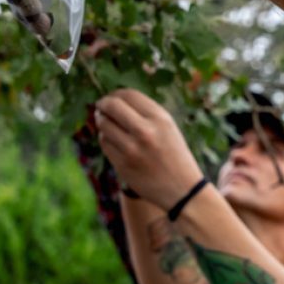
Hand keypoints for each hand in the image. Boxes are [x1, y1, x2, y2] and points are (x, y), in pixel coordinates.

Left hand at [93, 89, 205, 210]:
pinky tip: (112, 140)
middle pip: (112, 106)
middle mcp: (145, 131)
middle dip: (102, 104)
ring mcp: (132, 149)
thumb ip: (144, 112)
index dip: (115, 93)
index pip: (128, 95)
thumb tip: (114, 100)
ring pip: (104, 125)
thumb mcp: (167, 127)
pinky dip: (105, 139)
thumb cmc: (174, 154)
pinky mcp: (123, 165)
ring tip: (106, 123)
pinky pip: (105, 143)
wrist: (182, 189)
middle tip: (100, 106)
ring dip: (102, 121)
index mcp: (160, 118)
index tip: (111, 97)